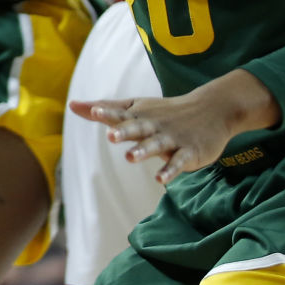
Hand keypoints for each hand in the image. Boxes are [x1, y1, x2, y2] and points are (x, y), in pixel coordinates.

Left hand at [71, 70, 280, 185]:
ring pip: (156, 145)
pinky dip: (170, 170)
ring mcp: (171, 139)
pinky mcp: (188, 153)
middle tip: (111, 135)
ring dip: (144, 150)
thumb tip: (71, 105)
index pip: (121, 113)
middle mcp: (153, 126)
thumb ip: (105, 108)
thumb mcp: (135, 107)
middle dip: (124, 131)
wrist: (212, 110)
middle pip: (137, 128)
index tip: (94, 111)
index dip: (107, 112)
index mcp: (139, 115)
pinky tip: (160, 179)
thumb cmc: (165, 111)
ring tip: (130, 157)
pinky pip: (178, 162)